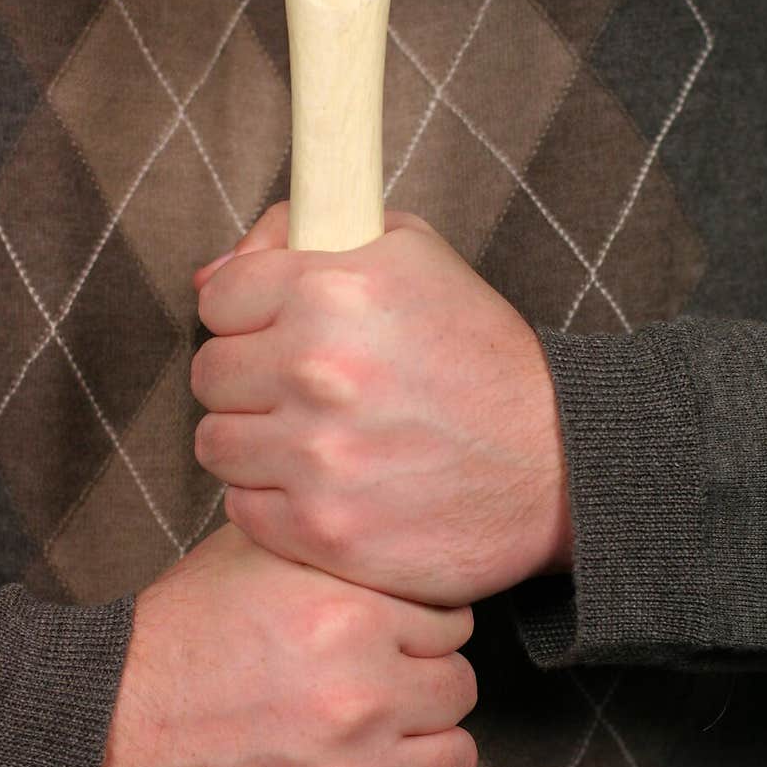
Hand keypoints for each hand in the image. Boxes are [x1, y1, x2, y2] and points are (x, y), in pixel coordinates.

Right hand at [84, 524, 476, 766]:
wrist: (98, 741)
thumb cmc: (173, 643)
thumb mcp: (246, 556)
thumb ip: (326, 543)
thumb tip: (386, 534)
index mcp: (347, 616)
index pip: (452, 621)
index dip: (421, 629)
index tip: (393, 642)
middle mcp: (361, 697)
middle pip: (458, 687)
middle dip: (424, 686)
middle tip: (381, 692)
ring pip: (456, 759)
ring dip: (424, 750)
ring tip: (380, 743)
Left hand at [192, 204, 571, 606]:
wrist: (559, 463)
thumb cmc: (481, 356)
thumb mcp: (411, 255)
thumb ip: (303, 236)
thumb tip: (207, 275)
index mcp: (334, 291)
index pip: (217, 299)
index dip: (246, 315)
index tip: (278, 333)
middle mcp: (318, 371)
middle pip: (210, 374)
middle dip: (249, 380)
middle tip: (303, 392)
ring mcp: (317, 457)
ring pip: (216, 443)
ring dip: (255, 442)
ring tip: (314, 441)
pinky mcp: (323, 530)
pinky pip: (242, 508)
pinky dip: (273, 501)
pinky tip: (325, 486)